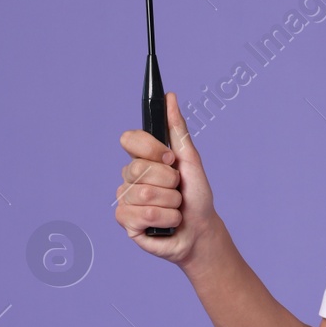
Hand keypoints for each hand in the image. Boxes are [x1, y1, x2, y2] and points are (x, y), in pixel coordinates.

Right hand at [114, 91, 225, 268]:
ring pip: (144, 193)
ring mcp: (125, 199)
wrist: (201, 230)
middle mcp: (129, 177)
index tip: (170, 158)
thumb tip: (170, 97)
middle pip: (139, 168)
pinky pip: (143, 214)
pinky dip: (165, 218)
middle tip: (177, 190)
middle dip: (169, 181)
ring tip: (175, 208)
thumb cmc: (196, 196)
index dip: (151, 149)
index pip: (129, 139)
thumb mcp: (190, 160)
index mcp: (143, 159)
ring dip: (171, 202)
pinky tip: (166, 222)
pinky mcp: (125, 221)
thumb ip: (178, 129)